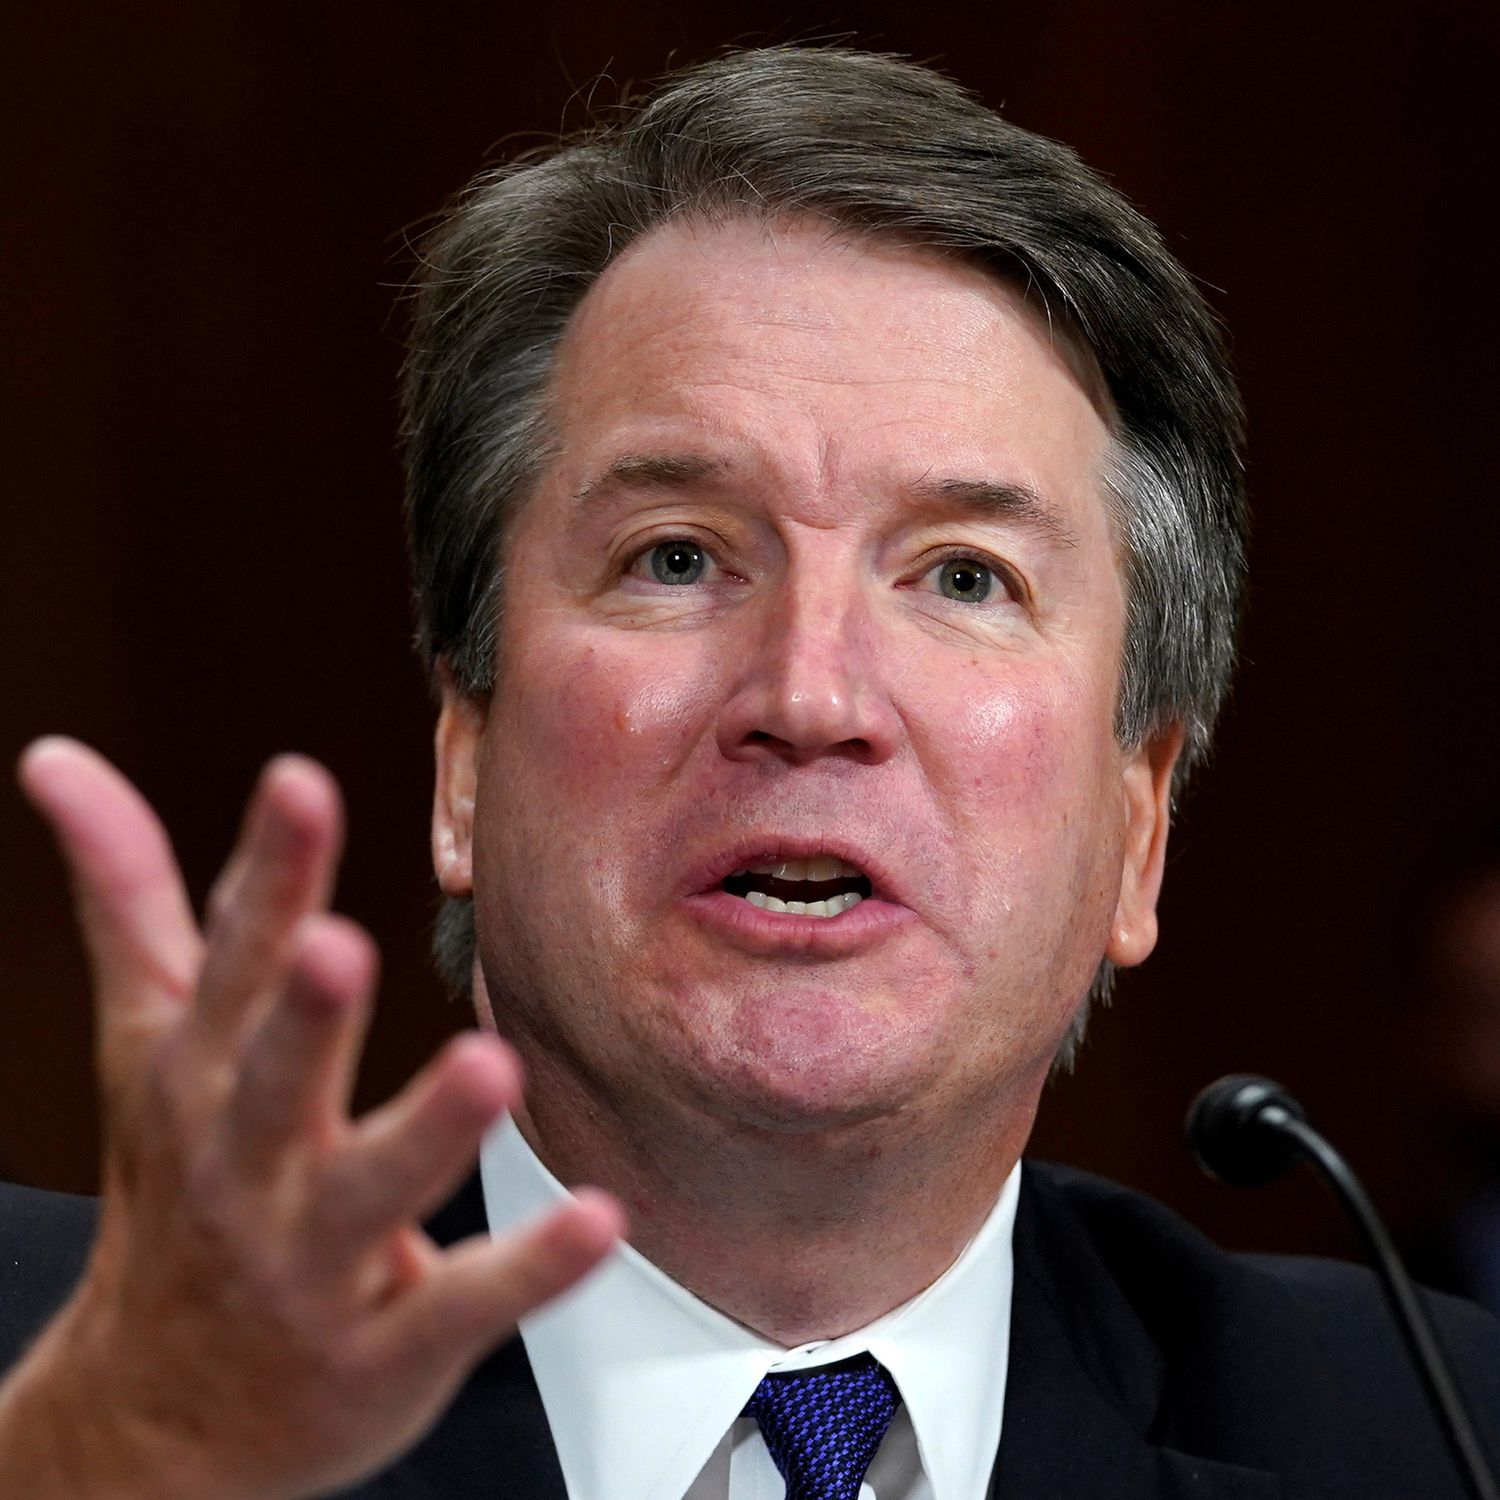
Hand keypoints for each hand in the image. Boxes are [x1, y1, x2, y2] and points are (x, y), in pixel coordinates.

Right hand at [0, 739, 622, 1498]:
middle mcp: (250, 1164)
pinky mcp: (382, 1346)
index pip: (231, 962)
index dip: (271, 872)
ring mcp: (314, 1263)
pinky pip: (460, 1305)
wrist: (154, 1417)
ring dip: (427, 1132)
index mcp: (201, 1077)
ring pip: (373, 1191)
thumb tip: (59, 759)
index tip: (300, 784)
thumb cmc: (173, 1190)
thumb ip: (126, 898)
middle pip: (277, 1081)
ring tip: (490, 1069)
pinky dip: (528, 1268)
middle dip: (304, 1016)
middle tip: (340, 948)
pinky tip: (598, 1217)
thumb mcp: (143, 1043)